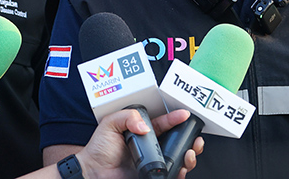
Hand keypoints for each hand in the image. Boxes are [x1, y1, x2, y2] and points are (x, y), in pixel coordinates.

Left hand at [75, 109, 203, 178]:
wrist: (93, 172)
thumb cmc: (99, 149)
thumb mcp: (110, 124)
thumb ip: (127, 116)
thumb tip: (144, 127)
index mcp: (144, 132)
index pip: (165, 123)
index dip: (176, 119)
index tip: (185, 115)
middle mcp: (152, 147)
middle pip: (178, 141)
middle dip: (190, 139)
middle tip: (195, 139)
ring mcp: (154, 162)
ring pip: (179, 158)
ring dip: (189, 155)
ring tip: (189, 153)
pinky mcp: (153, 176)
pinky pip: (172, 175)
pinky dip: (181, 173)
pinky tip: (183, 169)